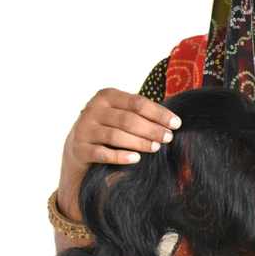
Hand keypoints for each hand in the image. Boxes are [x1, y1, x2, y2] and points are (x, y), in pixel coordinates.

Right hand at [58, 88, 181, 219]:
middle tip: (168, 138)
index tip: (176, 123)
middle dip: (151, 129)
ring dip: (139, 142)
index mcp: (106, 96)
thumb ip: (140, 113)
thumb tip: (173, 122)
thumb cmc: (109, 127)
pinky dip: (120, 156)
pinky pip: (102, 154)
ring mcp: (84, 129)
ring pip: (116, 136)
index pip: (137, 103)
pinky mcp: (80, 149)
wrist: (78, 148)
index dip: (158, 113)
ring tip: (156, 147)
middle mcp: (93, 109)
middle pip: (128, 119)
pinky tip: (136, 159)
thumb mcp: (121, 114)